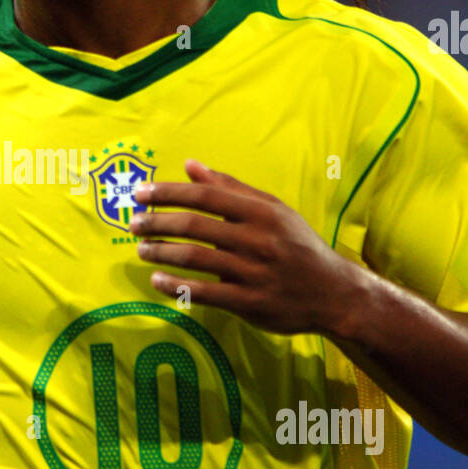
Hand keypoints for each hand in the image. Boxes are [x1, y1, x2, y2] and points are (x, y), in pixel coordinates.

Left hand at [130, 159, 357, 335]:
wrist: (335, 293)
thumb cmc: (298, 246)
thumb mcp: (273, 210)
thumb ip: (230, 187)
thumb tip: (190, 164)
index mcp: (260, 212)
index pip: (205, 195)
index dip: (168, 193)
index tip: (141, 194)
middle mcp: (257, 239)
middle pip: (194, 226)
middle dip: (157, 223)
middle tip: (133, 223)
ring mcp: (253, 273)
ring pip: (194, 259)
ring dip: (161, 252)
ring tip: (141, 249)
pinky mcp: (250, 303)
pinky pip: (204, 293)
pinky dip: (175, 286)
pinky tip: (156, 281)